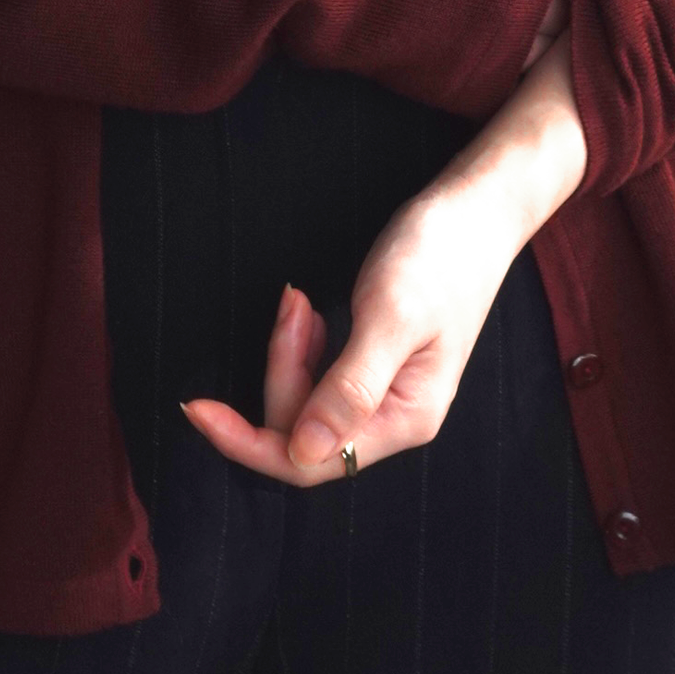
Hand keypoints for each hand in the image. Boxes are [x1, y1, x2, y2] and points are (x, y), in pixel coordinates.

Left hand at [180, 36, 589, 486]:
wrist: (477, 211)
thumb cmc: (440, 255)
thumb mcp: (390, 315)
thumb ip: (350, 387)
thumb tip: (304, 453)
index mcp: (406, 419)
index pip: (309, 463)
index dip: (247, 442)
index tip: (197, 408)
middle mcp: (396, 420)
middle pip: (302, 431)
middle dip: (281, 370)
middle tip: (293, 302)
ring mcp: (386, 397)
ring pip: (306, 403)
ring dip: (290, 353)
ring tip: (301, 300)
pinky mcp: (376, 370)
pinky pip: (319, 379)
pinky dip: (303, 347)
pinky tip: (310, 312)